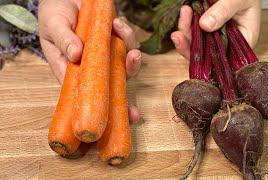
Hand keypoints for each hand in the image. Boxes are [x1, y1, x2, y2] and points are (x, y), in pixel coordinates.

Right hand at [39, 0, 140, 121]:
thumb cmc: (55, 14)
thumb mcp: (53, 25)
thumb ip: (63, 39)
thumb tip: (77, 55)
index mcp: (72, 72)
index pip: (85, 97)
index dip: (100, 112)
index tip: (110, 125)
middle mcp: (92, 68)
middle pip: (110, 90)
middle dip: (124, 104)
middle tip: (135, 114)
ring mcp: (107, 55)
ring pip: (124, 68)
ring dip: (130, 58)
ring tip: (119, 28)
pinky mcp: (116, 41)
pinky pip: (128, 45)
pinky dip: (127, 35)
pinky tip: (117, 23)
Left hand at [171, 0, 260, 58]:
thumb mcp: (239, 0)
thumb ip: (224, 11)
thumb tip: (205, 25)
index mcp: (243, 41)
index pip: (224, 58)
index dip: (206, 59)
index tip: (193, 49)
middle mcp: (228, 43)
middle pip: (205, 53)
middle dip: (190, 45)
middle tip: (178, 34)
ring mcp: (216, 37)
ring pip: (196, 43)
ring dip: (186, 32)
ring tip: (184, 13)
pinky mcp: (206, 29)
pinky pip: (193, 32)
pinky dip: (187, 24)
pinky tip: (185, 13)